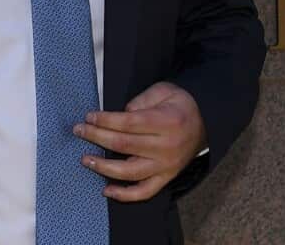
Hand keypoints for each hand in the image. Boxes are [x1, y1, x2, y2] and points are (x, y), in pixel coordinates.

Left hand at [74, 81, 205, 201]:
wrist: (206, 122)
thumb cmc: (180, 104)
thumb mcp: (164, 91)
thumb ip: (140, 101)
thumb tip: (118, 115)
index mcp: (166, 121)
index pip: (128, 123)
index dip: (105, 120)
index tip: (89, 117)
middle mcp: (166, 146)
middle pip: (124, 145)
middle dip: (97, 137)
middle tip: (79, 131)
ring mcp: (166, 165)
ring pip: (130, 172)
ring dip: (103, 167)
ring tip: (86, 160)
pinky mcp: (166, 178)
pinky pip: (144, 192)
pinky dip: (124, 195)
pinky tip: (106, 190)